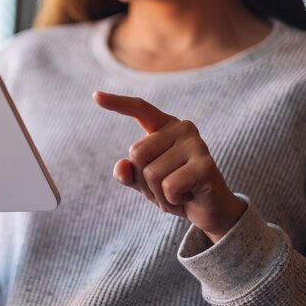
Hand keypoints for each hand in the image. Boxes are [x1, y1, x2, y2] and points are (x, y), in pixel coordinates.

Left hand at [93, 91, 245, 242]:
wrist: (211, 210)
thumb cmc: (176, 190)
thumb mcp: (145, 183)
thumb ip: (129, 174)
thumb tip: (122, 166)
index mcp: (165, 126)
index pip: (140, 109)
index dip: (117, 103)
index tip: (95, 96)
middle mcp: (182, 128)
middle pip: (136, 154)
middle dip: (144, 181)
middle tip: (166, 187)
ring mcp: (196, 145)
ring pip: (151, 174)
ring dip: (158, 195)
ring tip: (178, 193)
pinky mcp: (205, 166)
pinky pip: (168, 187)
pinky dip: (171, 201)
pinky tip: (188, 198)